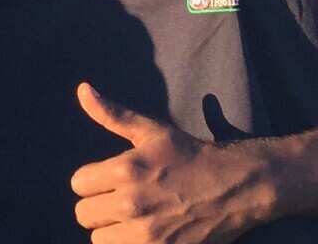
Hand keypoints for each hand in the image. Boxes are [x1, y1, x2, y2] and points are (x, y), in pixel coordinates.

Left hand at [70, 83, 275, 243]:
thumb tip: (81, 89)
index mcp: (125, 170)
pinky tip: (143, 234)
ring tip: (131, 219)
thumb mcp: (151, 131)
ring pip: (98, 240)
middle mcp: (132, 203)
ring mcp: (147, 233)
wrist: (239, 187)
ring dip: (111, 231)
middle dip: (98, 206)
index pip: (78, 184)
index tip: (109, 180)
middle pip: (83, 214)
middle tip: (120, 201)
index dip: (91, 181)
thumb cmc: (191, 156)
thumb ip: (111, 114)